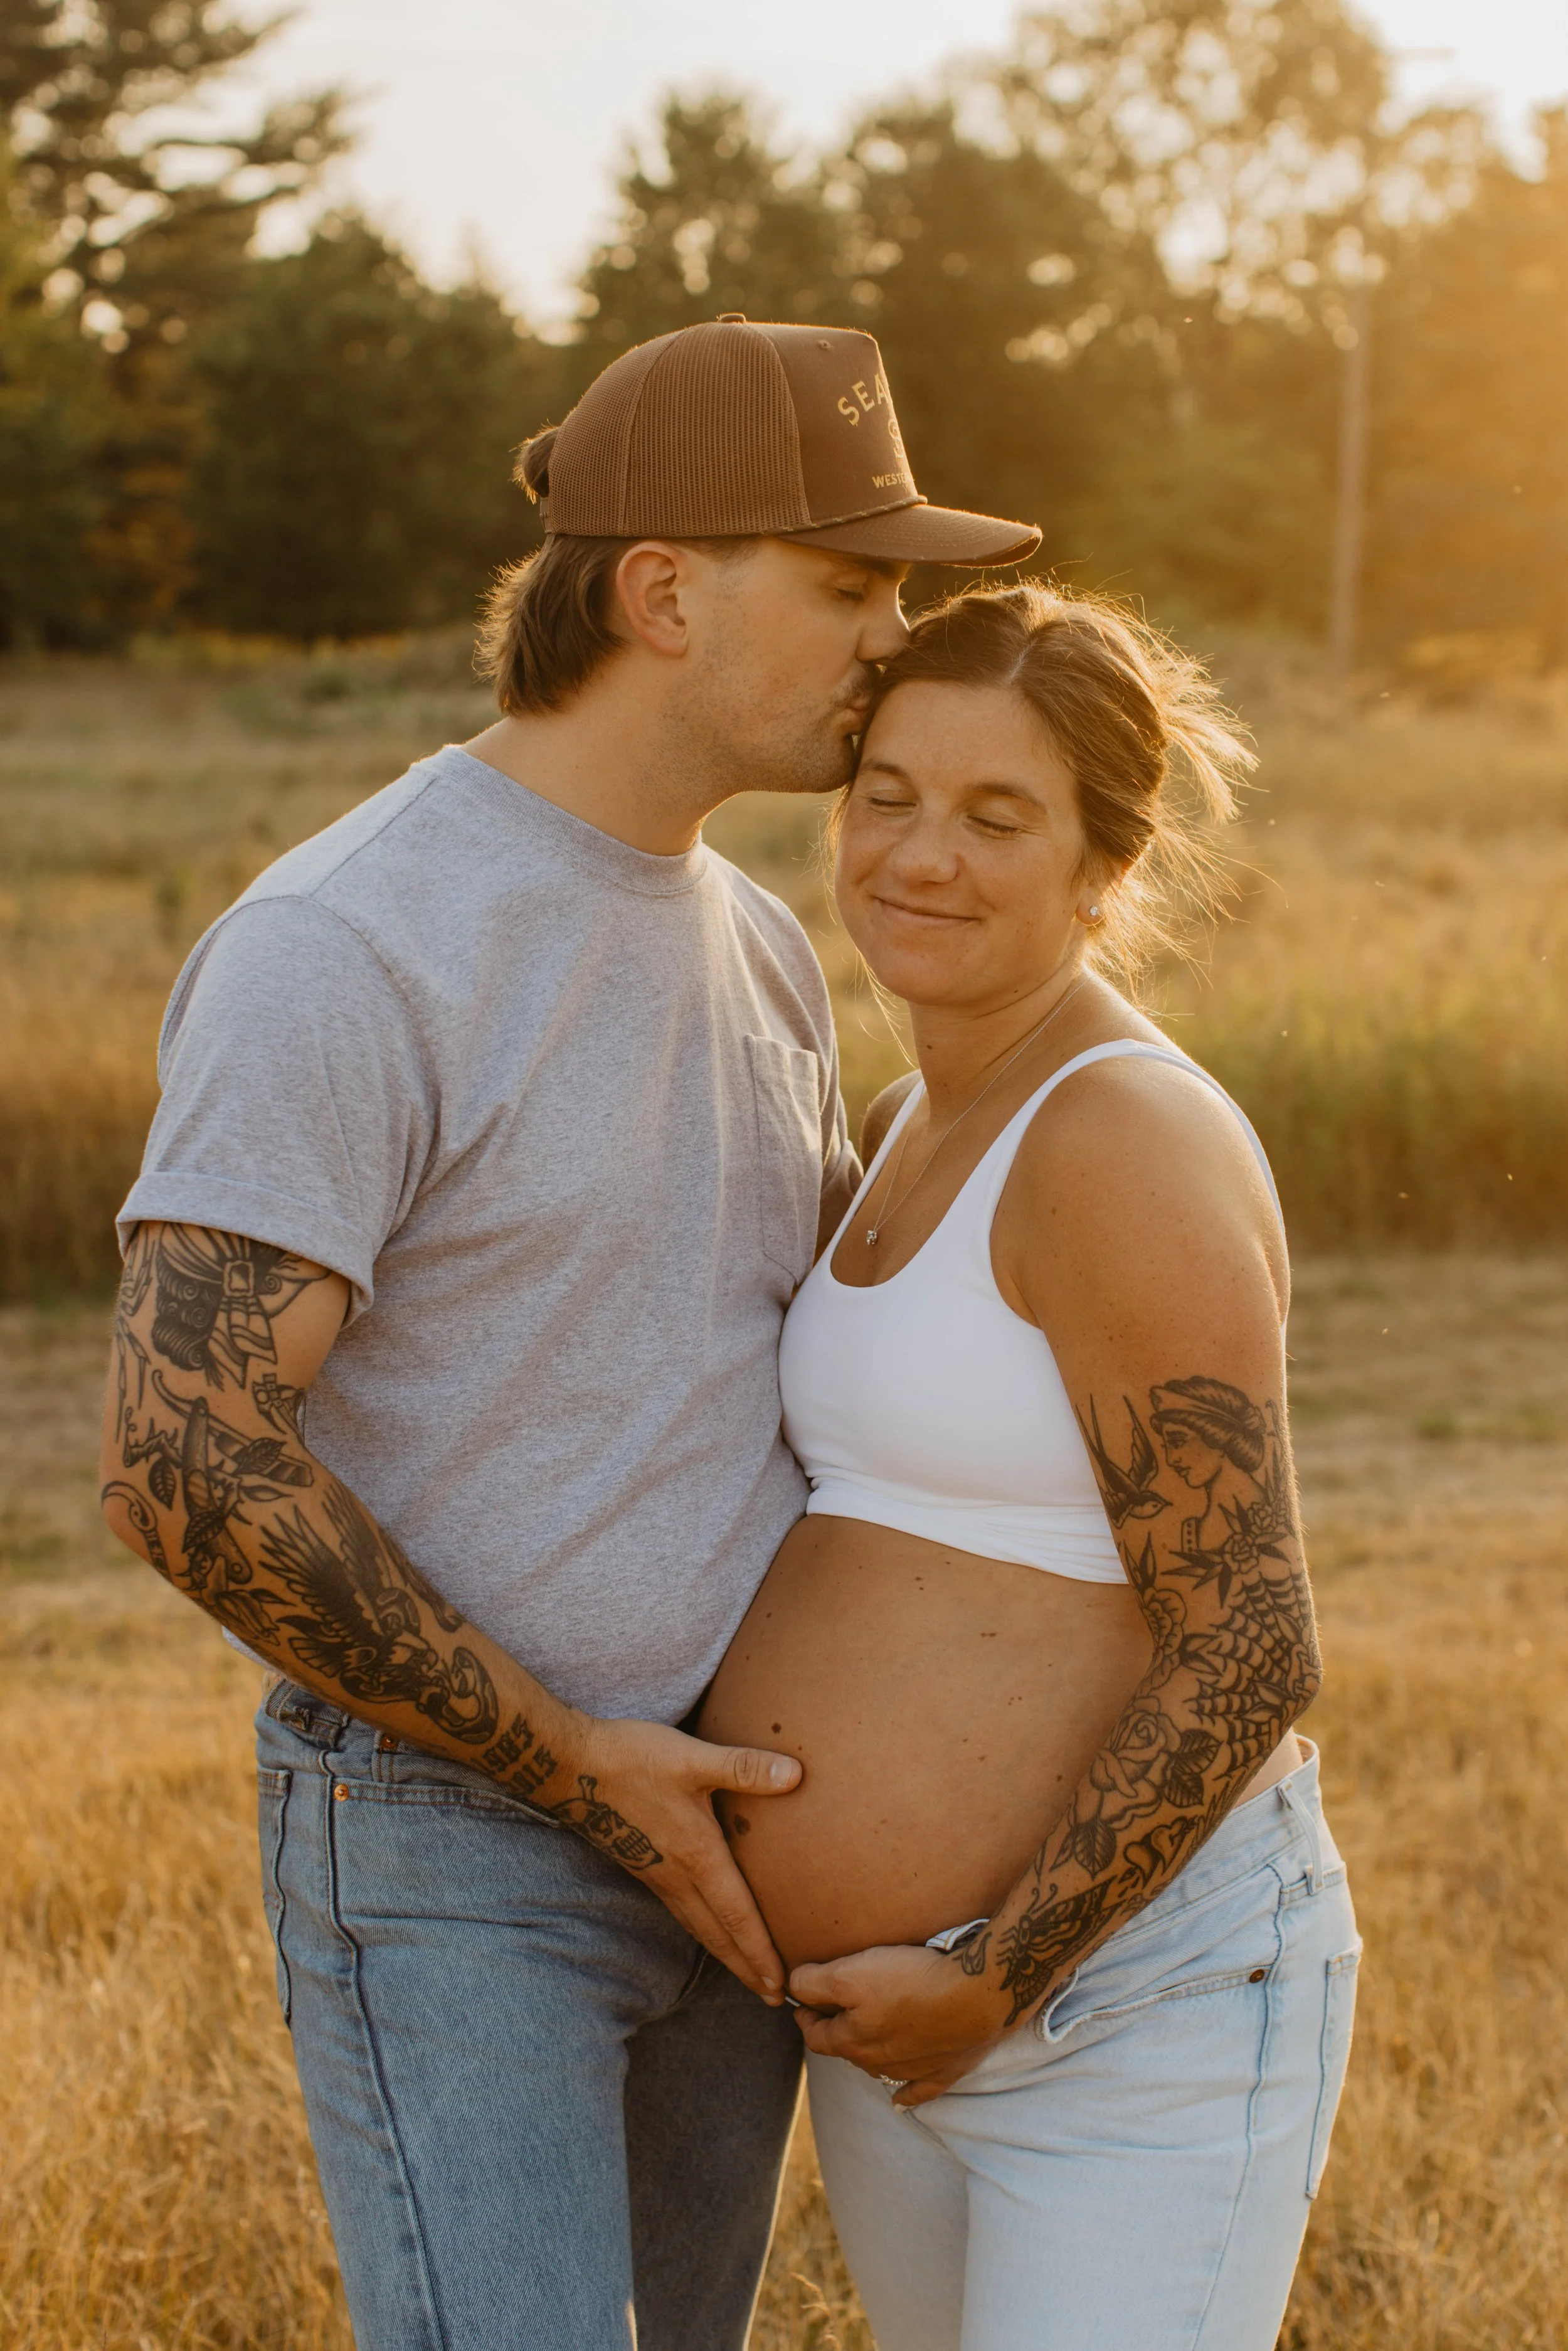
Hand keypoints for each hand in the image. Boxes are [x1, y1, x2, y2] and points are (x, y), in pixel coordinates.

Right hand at [569, 1717, 800, 2001]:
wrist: (569, 1767)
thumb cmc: (633, 1759)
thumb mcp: (692, 1757)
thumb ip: (744, 1767)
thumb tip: (796, 1774)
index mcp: (697, 1855)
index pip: (736, 1916)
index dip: (760, 1952)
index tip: (780, 1984)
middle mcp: (677, 1875)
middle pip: (718, 1933)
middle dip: (746, 1968)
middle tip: (774, 1999)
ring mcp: (656, 1874)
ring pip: (698, 1926)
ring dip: (724, 1953)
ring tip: (747, 1974)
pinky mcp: (642, 1865)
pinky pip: (680, 1911)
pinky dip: (701, 1930)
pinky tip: (706, 1928)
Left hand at [789, 1943, 1011, 2107]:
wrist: (976, 1996)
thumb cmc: (911, 1980)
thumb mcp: (849, 1973)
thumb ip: (813, 1983)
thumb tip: (793, 1987)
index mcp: (852, 2042)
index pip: (816, 2036)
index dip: (805, 2017)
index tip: (801, 2004)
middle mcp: (878, 2063)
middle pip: (848, 2050)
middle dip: (837, 2032)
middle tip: (834, 2011)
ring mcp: (913, 2072)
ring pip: (880, 2067)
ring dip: (869, 2053)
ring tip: (867, 2035)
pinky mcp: (945, 2071)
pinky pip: (919, 2091)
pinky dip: (907, 2096)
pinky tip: (899, 2102)